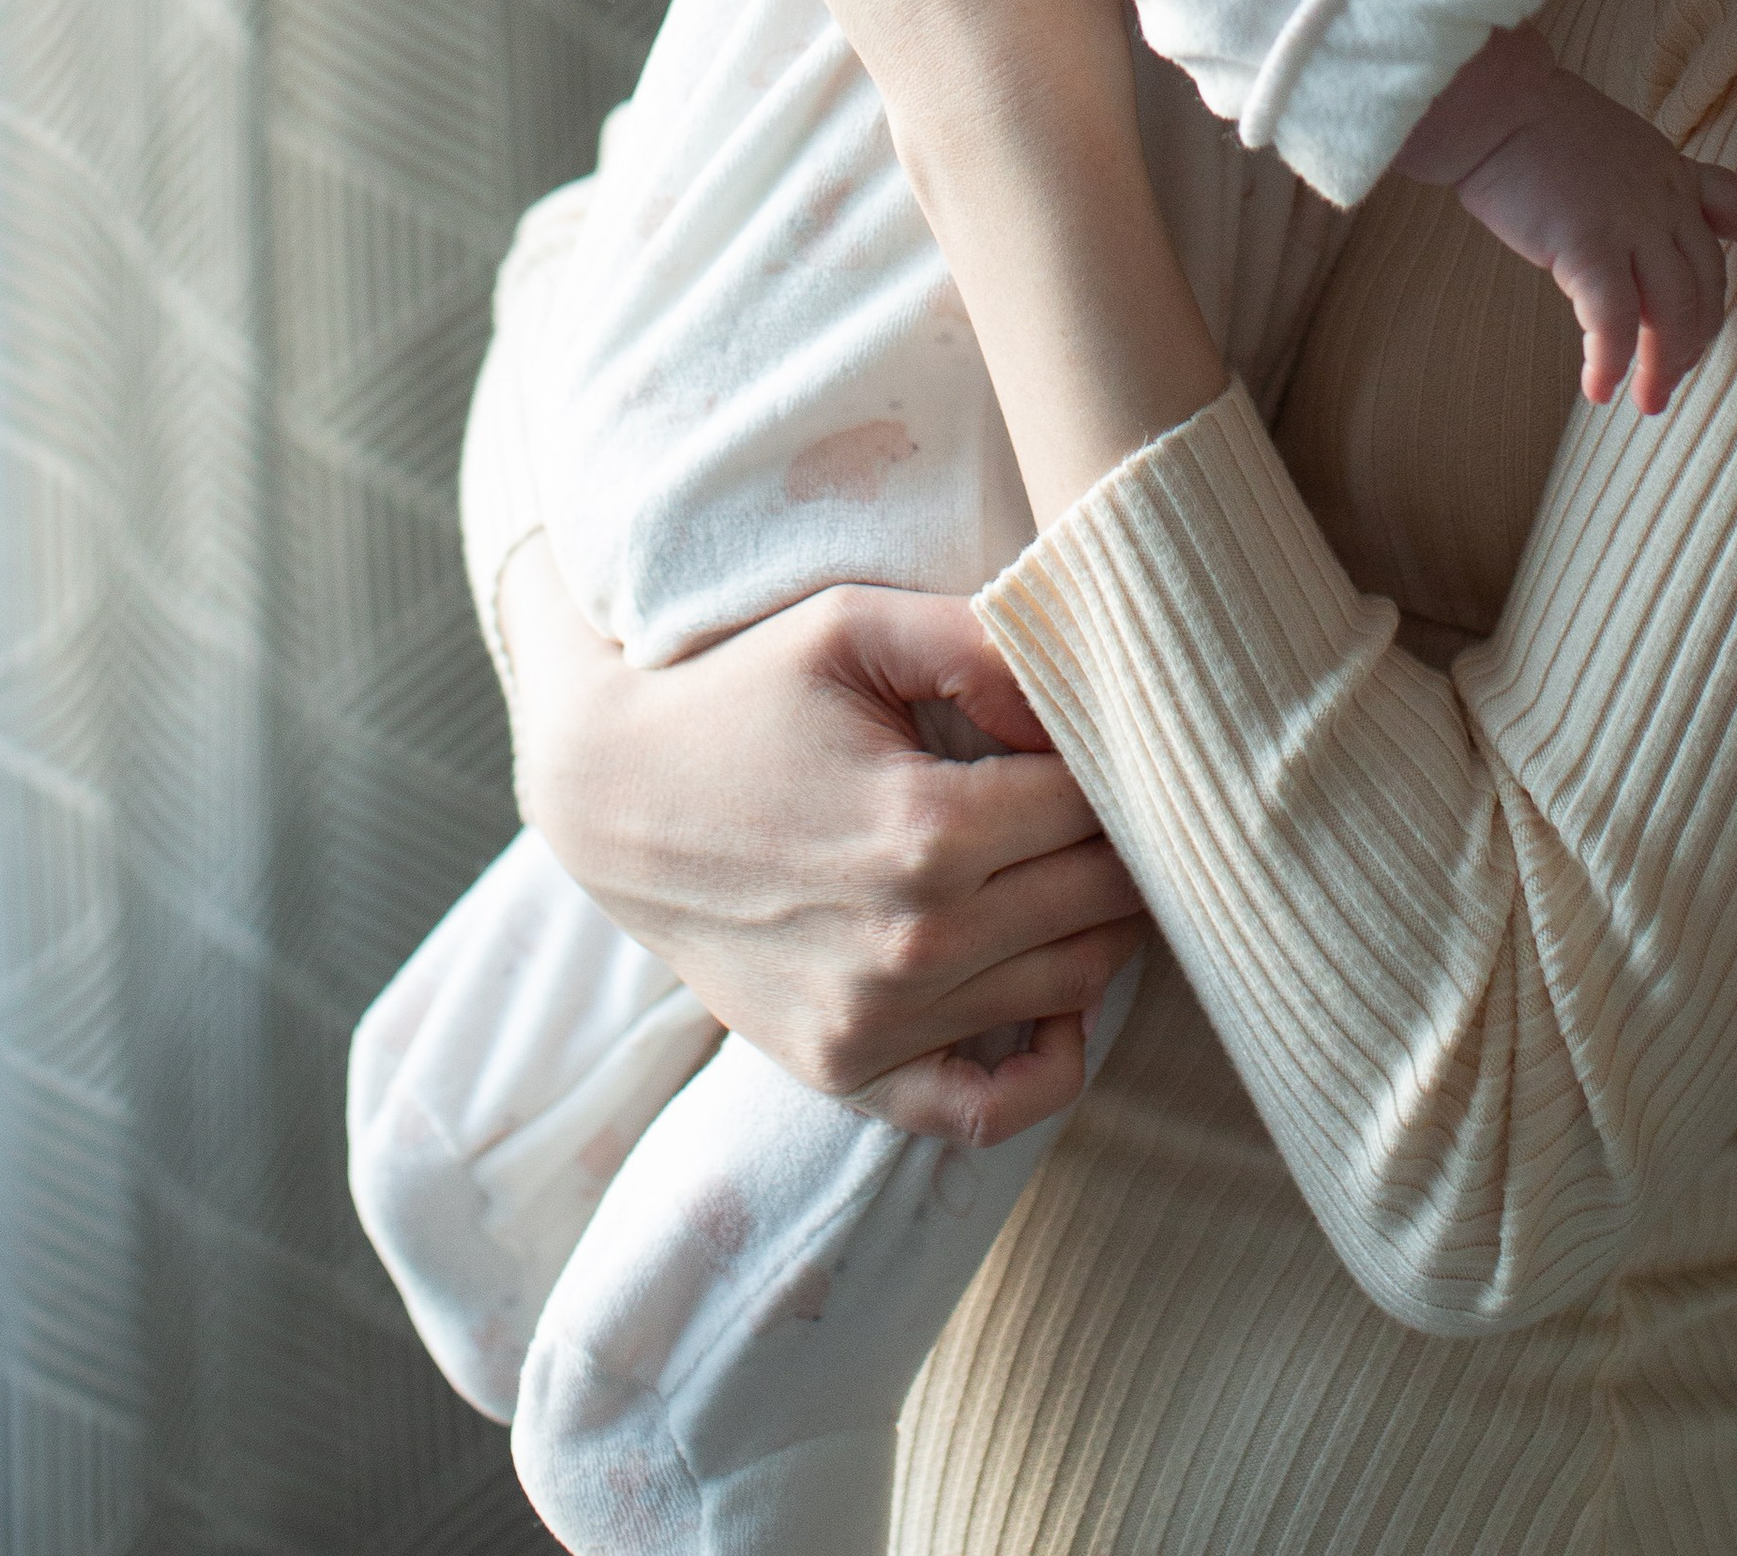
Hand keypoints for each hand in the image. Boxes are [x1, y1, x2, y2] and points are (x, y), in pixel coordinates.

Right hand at [499, 534, 1148, 1144]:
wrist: (613, 796)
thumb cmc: (741, 693)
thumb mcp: (853, 625)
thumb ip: (981, 645)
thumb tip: (1076, 706)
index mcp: (926, 830)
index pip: (1094, 803)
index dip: (1111, 758)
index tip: (1094, 730)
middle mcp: (913, 944)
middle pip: (1103, 897)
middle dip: (1123, 838)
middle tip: (1104, 795)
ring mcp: (880, 1023)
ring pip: (1075, 985)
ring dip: (1102, 924)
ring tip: (1076, 861)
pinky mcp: (849, 1072)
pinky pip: (992, 1112)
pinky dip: (1051, 1064)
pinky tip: (1050, 993)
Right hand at [1397, 26, 1736, 413]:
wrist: (1492, 104)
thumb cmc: (1529, 127)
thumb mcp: (1607, 152)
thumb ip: (1630, 199)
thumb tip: (1627, 262)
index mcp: (1672, 169)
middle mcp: (1664, 196)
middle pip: (1707, 283)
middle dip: (1698, 340)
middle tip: (1674, 379)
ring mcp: (1631, 218)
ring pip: (1673, 309)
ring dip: (1663, 365)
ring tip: (1647, 401)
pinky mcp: (1587, 242)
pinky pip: (1613, 320)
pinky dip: (1611, 361)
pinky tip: (1599, 389)